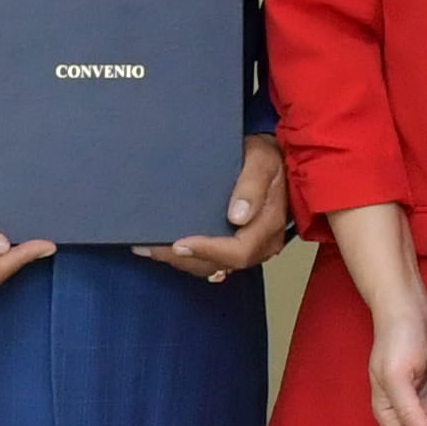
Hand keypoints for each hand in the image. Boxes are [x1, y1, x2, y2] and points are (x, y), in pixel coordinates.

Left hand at [138, 135, 292, 279]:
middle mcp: (261, 243)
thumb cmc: (269, 159)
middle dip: (184, 259)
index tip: (179, 244)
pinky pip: (213, 259)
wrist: (276, 161)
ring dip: (182, 261)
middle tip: (151, 248)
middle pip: (221, 264)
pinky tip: (168, 248)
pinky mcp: (238, 245)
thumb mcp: (262, 162)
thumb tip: (237, 216)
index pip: (239, 251)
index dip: (208, 251)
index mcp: (268, 224)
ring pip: (214, 266)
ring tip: (151, 249)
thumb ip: (252, 186)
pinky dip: (189, 257)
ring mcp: (250, 247)